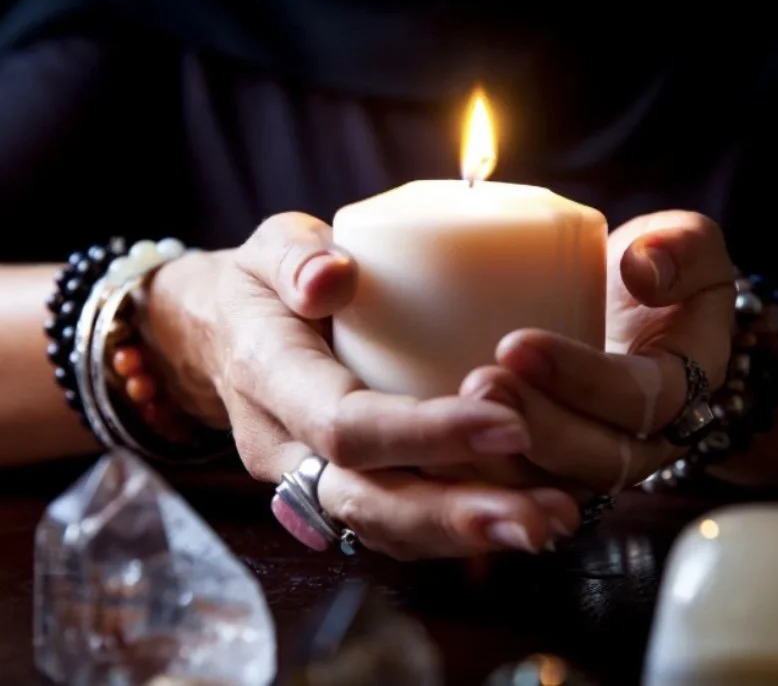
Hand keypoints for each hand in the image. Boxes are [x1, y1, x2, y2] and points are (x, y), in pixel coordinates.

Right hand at [145, 213, 578, 559]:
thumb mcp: (267, 248)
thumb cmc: (257, 286)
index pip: (346, 425)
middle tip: (542, 518)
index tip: (508, 424)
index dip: (425, 434)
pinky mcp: (335, 492)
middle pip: (369, 502)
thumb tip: (334, 276)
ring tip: (551, 524)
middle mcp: (284, 448)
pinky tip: (520, 515)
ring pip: (385, 528)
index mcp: (268, 379)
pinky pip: (394, 525)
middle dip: (457, 514)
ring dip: (468, 535)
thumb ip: (296, 256)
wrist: (219, 336)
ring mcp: (306, 481)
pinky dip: (456, 530)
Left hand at [462, 211, 735, 491]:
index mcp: (680, 390)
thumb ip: (683, 246)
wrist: (618, 309)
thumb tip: (644, 268)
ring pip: (554, 487)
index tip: (518, 343)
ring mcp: (593, 466)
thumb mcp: (685, 245)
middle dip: (538, 427)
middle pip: (598, 459)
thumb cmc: (651, 272)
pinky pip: (518, 494)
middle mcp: (642, 443)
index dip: (583, 379)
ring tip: (454, 414)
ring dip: (504, 460)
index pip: (641, 400)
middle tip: (479, 384)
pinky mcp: (550, 474)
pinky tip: (435, 453)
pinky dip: (479, 478)